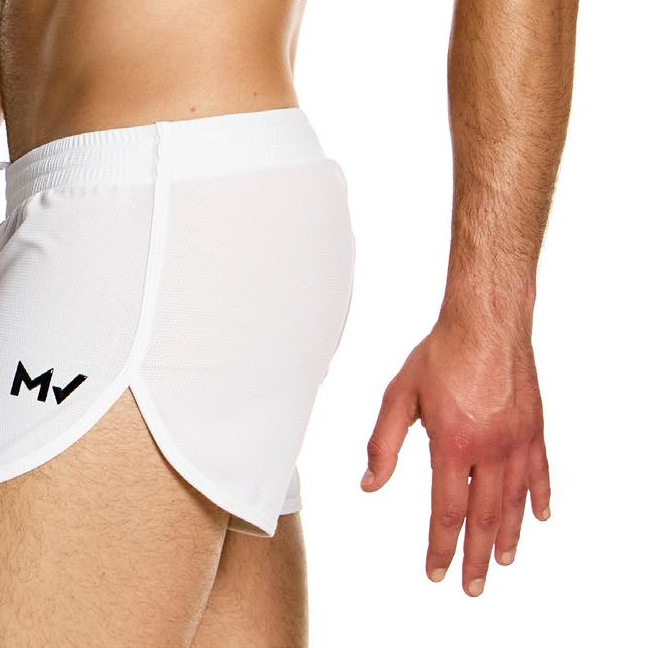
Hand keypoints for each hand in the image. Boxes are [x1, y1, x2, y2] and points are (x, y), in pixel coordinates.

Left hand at [360, 319, 550, 594]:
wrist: (485, 321)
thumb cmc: (442, 353)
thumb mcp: (400, 395)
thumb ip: (384, 444)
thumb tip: (370, 484)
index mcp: (454, 445)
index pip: (447, 511)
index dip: (441, 547)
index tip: (437, 572)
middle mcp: (490, 449)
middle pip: (484, 518)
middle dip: (476, 557)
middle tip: (473, 587)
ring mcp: (517, 441)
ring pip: (514, 502)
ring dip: (508, 537)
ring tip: (502, 561)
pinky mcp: (534, 428)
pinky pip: (539, 472)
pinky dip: (539, 498)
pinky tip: (537, 517)